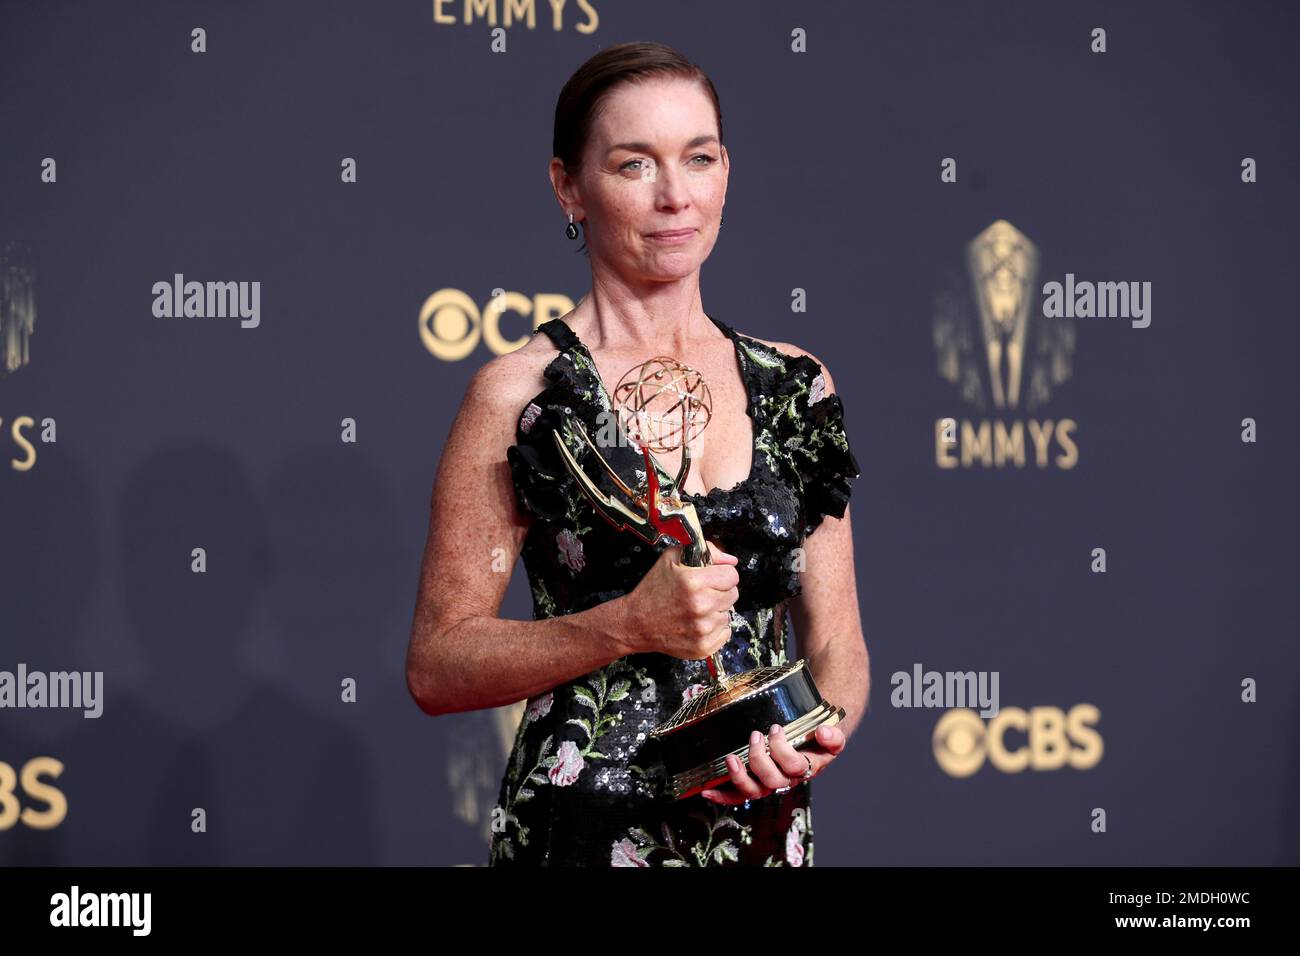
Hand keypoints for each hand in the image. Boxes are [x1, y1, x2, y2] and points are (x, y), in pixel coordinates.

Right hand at [619, 539, 738, 659]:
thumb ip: (706, 552)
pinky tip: (697, 623)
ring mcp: (703, 629)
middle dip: (720, 591)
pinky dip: (714, 628)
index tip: (712, 577)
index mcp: (694, 582)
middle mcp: (701, 606)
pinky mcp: (704, 646)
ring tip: (695, 609)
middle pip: (733, 594)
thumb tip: (731, 560)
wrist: (636, 623)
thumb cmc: (653, 591)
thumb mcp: (672, 559)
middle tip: (701, 593)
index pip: (732, 575)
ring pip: (728, 613)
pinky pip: (725, 632)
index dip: (722, 573)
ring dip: (716, 610)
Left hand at [700, 723, 845, 805]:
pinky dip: (722, 795)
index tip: (775, 728)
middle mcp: (786, 780)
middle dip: (760, 758)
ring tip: (731, 759)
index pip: (795, 766)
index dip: (782, 749)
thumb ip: (833, 736)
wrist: (812, 740)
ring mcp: (768, 784)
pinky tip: (707, 790)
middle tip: (755, 735)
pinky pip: (738, 796)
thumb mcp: (832, 735)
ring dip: (740, 777)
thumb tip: (822, 732)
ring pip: (754, 791)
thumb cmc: (818, 738)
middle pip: (772, 780)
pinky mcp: (754, 784)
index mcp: (806, 768)